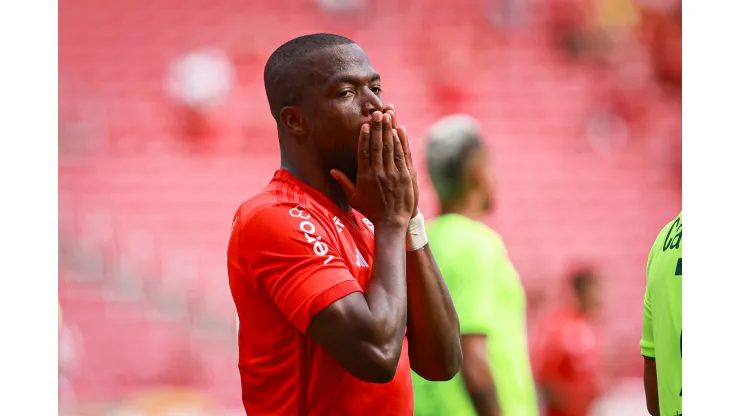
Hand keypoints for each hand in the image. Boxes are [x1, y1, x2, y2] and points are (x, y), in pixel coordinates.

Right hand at [331, 111, 414, 227]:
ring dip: (389, 130)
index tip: (365, 125)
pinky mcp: (406, 175)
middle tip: (378, 113)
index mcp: (365, 177)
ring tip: (389, 115)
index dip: (365, 137)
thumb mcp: (354, 198)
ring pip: (391, 147)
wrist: (392, 222)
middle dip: (378, 128)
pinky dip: (401, 141)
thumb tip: (331, 170)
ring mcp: (393, 174)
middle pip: (378, 146)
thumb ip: (343, 182)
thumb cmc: (371, 210)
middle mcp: (379, 173)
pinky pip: (402, 155)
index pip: (364, 152)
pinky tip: (400, 129)